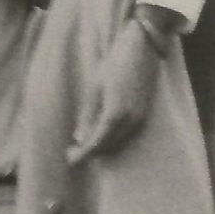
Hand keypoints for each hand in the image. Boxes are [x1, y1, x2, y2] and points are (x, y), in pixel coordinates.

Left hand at [67, 19, 162, 167]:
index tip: (69, 161)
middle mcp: (130, 121)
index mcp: (115, 115)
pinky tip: (100, 135)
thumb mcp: (94, 88)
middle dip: (90, 152)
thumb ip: (87, 115)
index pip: (97, 144)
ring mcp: (140, 119)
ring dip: (101, 147)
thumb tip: (79, 139)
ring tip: (82, 146)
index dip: (83, 155)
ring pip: (118, 143)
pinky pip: (126, 136)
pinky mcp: (144, 115)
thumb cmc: (113, 66)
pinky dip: (112, 139)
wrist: (140, 52)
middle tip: (71, 152)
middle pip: (108, 147)